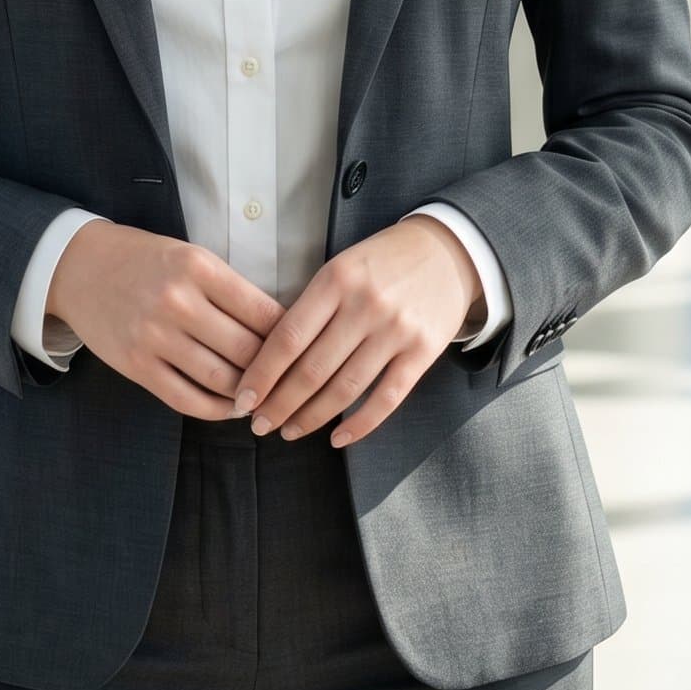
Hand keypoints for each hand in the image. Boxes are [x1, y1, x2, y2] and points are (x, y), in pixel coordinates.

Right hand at [45, 221, 283, 418]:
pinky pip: (187, 399)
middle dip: (276, 371)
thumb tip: (278, 329)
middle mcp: (177, 301)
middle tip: (294, 381)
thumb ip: (229, 289)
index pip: (262, 311)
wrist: (80, 267)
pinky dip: (216, 410)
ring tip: (267, 398)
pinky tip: (232, 408)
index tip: (305, 348)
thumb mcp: (190, 256)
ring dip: (250, 394)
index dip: (291, 335)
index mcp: (198, 267)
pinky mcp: (137, 365)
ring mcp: (154, 336)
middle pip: (247, 350)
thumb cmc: (145, 260)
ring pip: (221, 379)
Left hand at [236, 217, 483, 450]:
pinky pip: (387, 398)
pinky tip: (338, 438)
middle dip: (280, 403)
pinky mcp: (424, 351)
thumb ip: (311, 306)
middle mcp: (365, 305)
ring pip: (345, 388)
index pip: (288, 337)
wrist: (446, 251)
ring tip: (289, 432)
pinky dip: (361, 424)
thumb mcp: (341, 267)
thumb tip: (269, 359)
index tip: (243, 400)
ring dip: (312, 417)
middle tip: (259, 424)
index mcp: (336, 279)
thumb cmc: (381, 262)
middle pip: (312, 369)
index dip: (262, 374)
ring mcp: (397, 330)